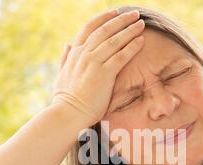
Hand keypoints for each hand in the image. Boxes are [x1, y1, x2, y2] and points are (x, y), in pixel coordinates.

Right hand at [52, 8, 144, 123]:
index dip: (104, 18)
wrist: (68, 114)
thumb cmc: (66, 99)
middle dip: (121, 20)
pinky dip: (131, 47)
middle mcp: (83, 54)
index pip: (90, 28)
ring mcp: (93, 63)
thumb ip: (65, 58)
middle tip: (135, 14)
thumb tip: (67, 44)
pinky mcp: (103, 75)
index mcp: (74, 53)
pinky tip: (141, 41)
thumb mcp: (62, 75)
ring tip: (141, 24)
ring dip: (129, 30)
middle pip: (105, 30)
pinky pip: (120, 57)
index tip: (116, 12)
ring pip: (114, 41)